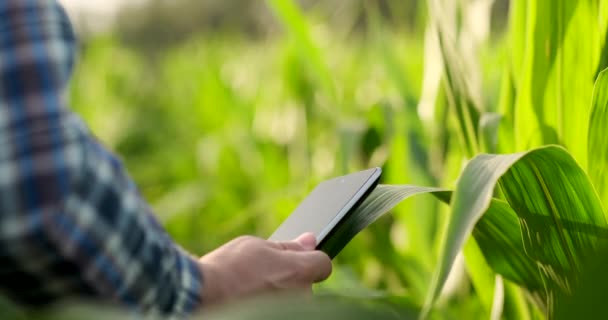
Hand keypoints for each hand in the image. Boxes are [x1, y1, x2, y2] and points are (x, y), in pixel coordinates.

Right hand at [198, 233, 331, 305]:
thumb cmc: (228, 268)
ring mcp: (288, 311)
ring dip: (277, 293)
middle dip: (289, 277)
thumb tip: (310, 240)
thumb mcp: (257, 245)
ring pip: (290, 299)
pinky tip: (248, 299)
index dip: (310, 259)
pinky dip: (267, 304)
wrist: (201, 294)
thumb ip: (288, 246)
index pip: (323, 263)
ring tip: (250, 288)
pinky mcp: (278, 318)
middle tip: (261, 274)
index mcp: (299, 271)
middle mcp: (301, 296)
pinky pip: (278, 308)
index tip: (296, 259)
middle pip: (305, 284)